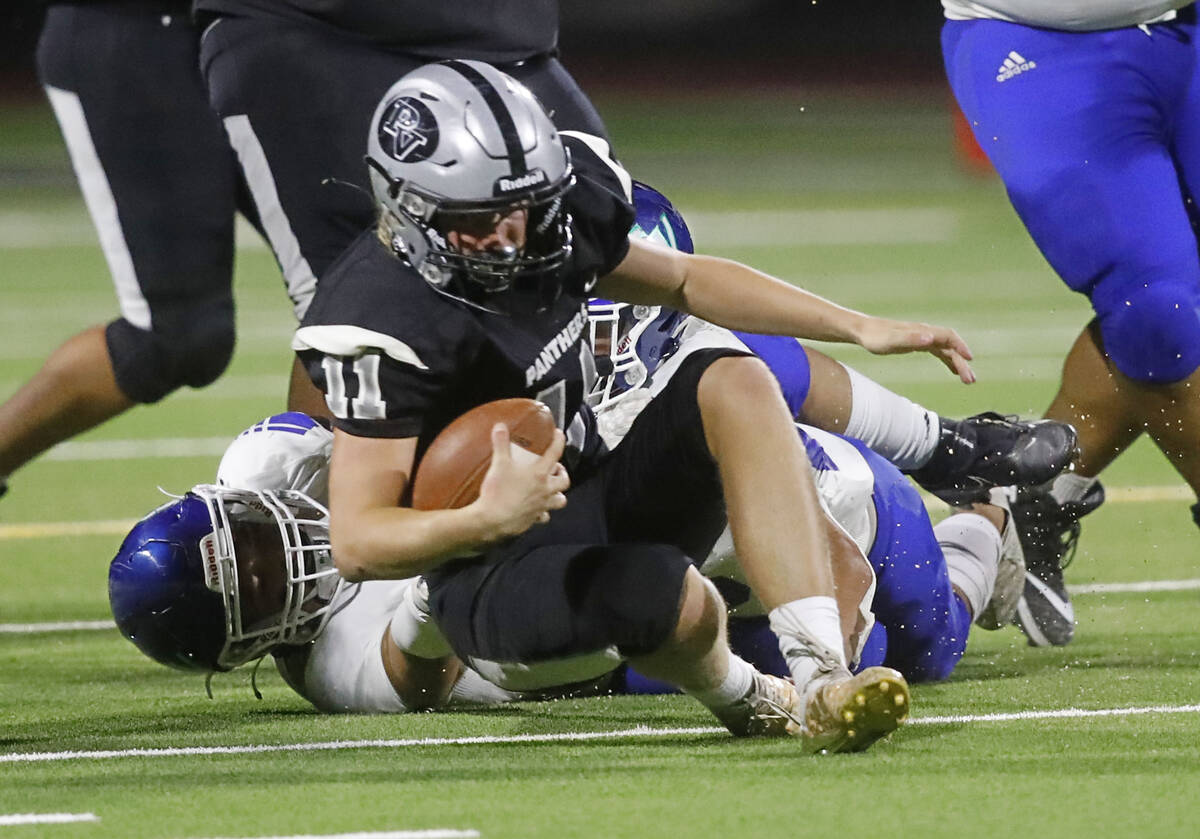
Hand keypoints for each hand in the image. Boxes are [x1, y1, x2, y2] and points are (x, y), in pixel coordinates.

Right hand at [473, 423, 569, 541]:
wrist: (492, 521)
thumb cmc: (497, 493)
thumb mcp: (499, 464)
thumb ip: (501, 444)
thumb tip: (500, 427)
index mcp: (539, 474)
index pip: (555, 453)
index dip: (559, 441)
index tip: (559, 435)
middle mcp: (545, 490)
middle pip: (564, 480)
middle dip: (562, 473)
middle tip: (555, 468)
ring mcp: (541, 506)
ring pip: (560, 500)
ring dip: (558, 494)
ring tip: (551, 489)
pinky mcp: (534, 519)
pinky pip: (544, 516)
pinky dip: (543, 512)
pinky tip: (537, 509)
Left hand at [855, 317, 974, 382]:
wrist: (863, 331)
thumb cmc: (875, 337)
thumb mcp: (891, 341)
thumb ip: (911, 339)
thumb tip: (930, 338)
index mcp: (922, 331)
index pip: (948, 337)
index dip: (960, 347)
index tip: (969, 359)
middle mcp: (925, 333)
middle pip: (950, 346)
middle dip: (962, 362)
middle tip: (970, 380)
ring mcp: (922, 338)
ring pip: (946, 350)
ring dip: (958, 363)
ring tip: (967, 379)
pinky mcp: (917, 343)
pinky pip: (938, 352)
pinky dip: (948, 360)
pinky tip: (952, 370)